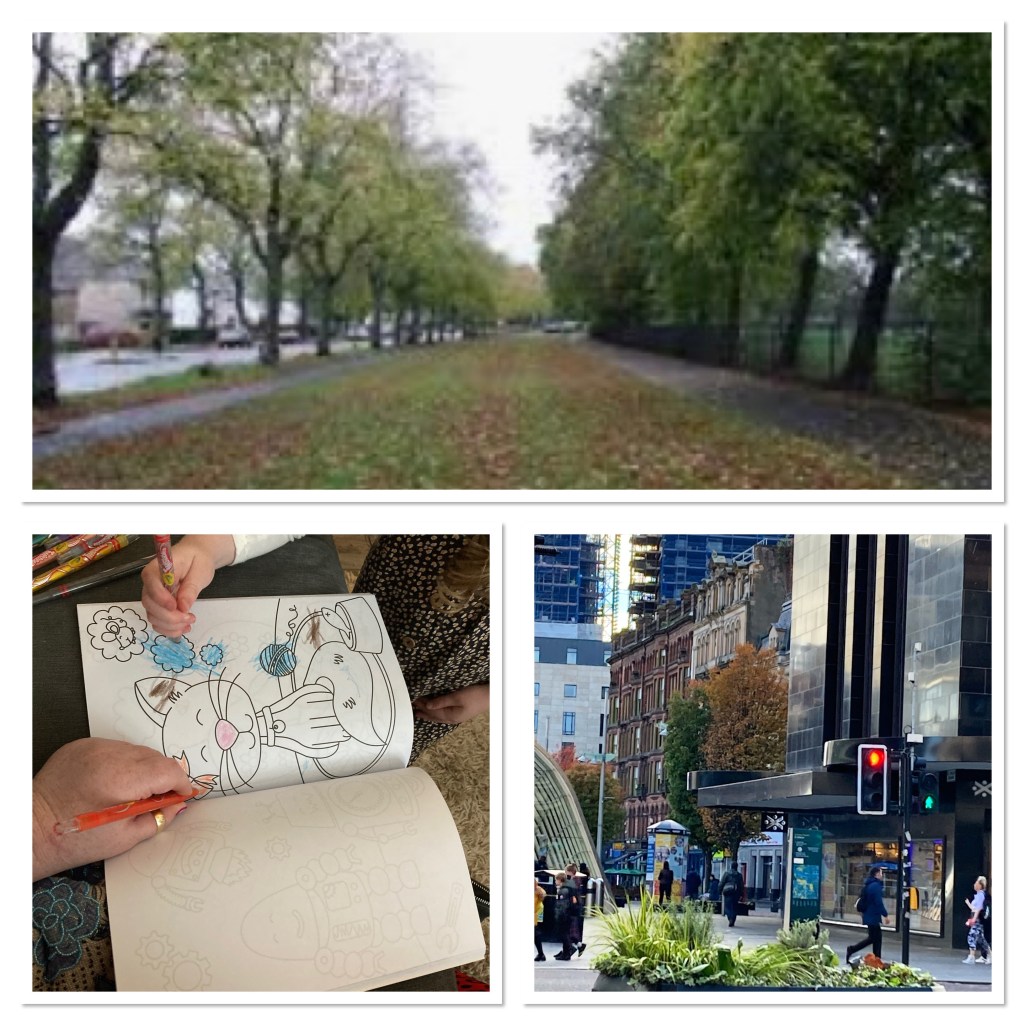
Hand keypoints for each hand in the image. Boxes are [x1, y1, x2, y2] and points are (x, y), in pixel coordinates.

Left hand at [33, 738, 193, 880]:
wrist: (32, 830)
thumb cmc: (76, 840)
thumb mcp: (125, 839)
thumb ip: (158, 818)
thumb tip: (178, 804)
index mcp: (121, 780)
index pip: (168, 770)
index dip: (179, 783)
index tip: (180, 794)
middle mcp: (108, 756)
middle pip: (154, 758)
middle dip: (161, 776)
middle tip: (152, 798)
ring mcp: (94, 747)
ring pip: (136, 751)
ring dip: (141, 768)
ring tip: (128, 791)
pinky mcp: (82, 745)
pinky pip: (115, 748)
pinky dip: (120, 762)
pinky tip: (110, 781)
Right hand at [140, 535, 234, 635]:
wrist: (197, 558)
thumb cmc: (198, 560)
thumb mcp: (200, 570)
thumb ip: (190, 588)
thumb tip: (183, 607)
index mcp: (157, 569)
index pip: (151, 584)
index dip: (161, 598)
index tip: (176, 607)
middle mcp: (150, 583)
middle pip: (150, 604)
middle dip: (169, 616)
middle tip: (190, 617)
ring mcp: (153, 596)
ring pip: (153, 616)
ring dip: (170, 625)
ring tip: (190, 622)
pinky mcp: (158, 606)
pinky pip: (157, 621)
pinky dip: (169, 628)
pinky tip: (183, 628)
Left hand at [412, 683, 488, 723]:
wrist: (490, 697)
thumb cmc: (474, 695)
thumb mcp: (457, 697)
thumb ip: (442, 701)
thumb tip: (427, 705)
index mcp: (450, 715)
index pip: (432, 711)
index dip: (422, 706)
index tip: (413, 700)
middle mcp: (452, 719)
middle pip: (434, 716)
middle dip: (423, 712)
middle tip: (412, 707)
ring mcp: (456, 718)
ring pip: (438, 717)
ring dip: (428, 714)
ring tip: (419, 713)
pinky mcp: (460, 714)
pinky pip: (443, 716)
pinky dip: (436, 714)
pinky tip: (435, 714)